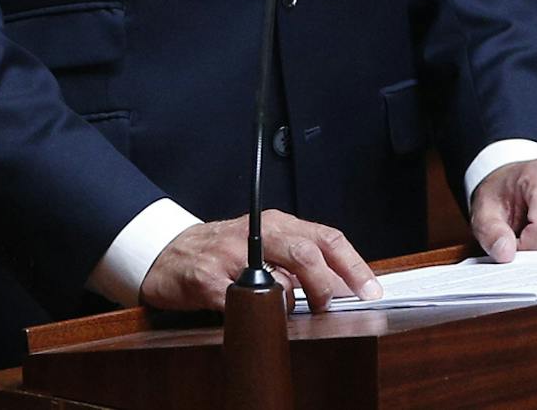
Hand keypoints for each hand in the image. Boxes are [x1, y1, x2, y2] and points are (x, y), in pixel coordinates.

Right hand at [139, 210, 380, 312]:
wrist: (166, 252)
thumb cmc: (223, 251)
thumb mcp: (266, 245)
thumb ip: (301, 262)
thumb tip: (343, 287)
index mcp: (279, 223)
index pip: (327, 238)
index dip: (353, 265)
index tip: (370, 290)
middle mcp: (258, 233)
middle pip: (306, 253)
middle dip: (326, 285)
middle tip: (328, 307)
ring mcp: (231, 255)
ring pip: (278, 278)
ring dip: (291, 303)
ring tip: (288, 312)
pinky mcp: (206, 279)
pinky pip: (241, 301)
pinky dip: (255, 312)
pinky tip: (255, 314)